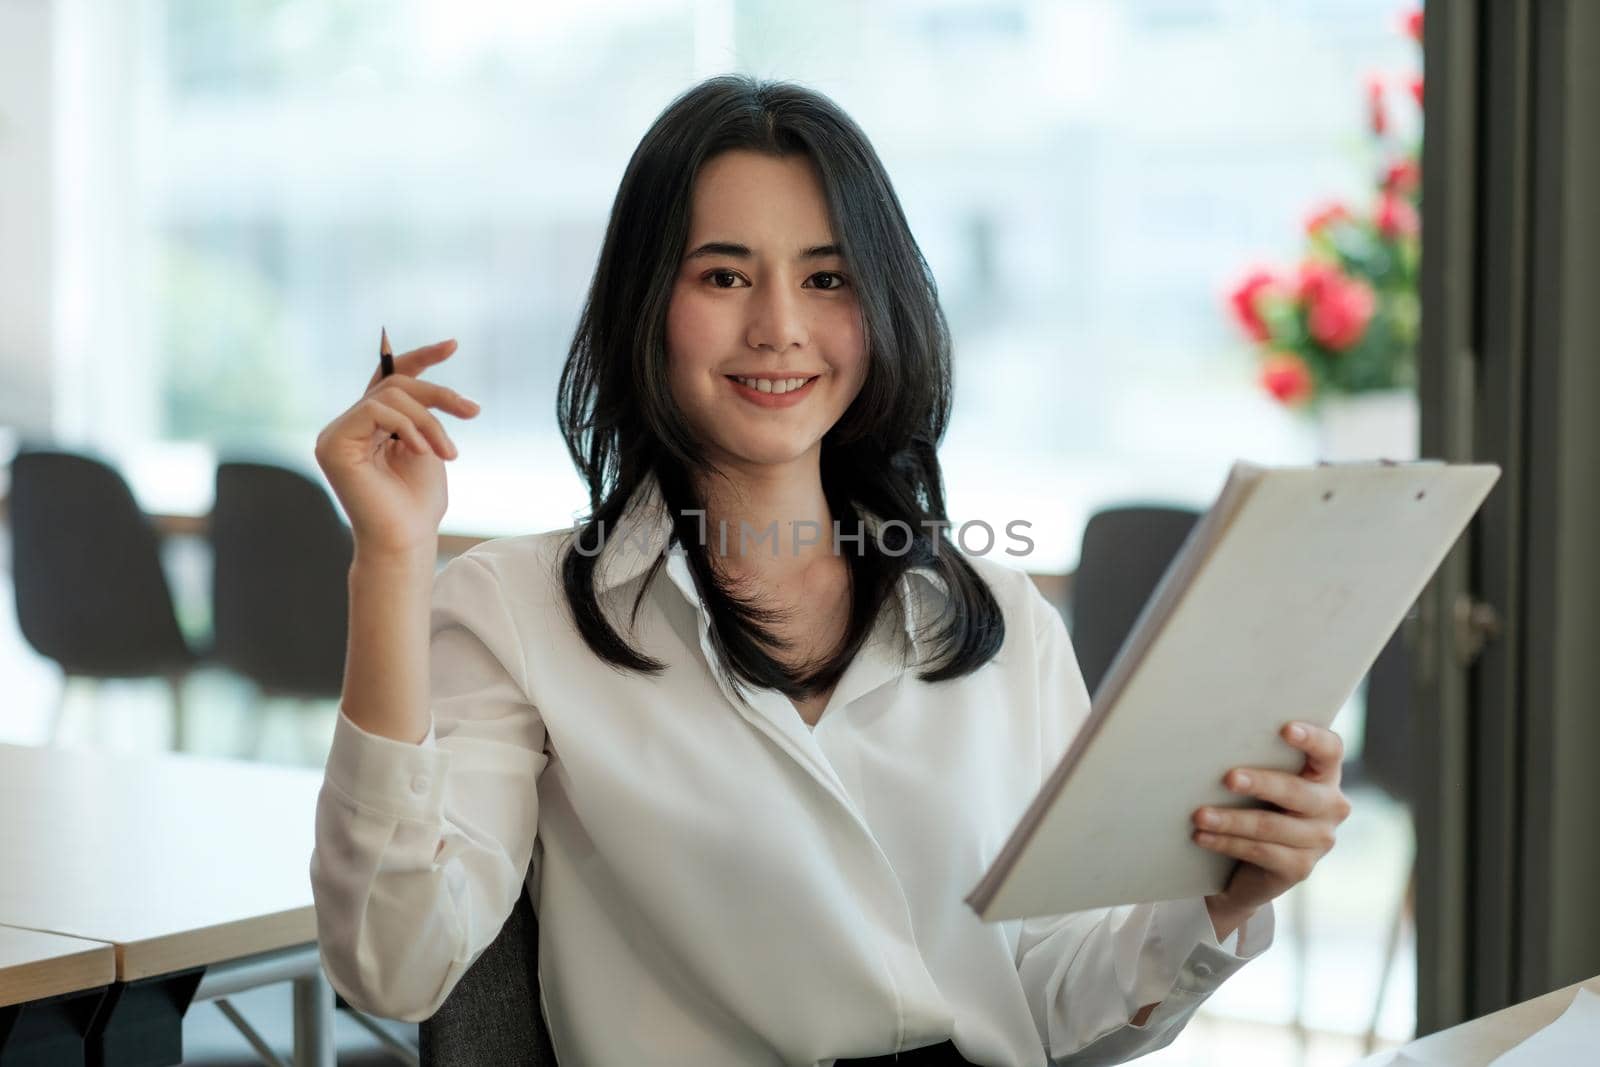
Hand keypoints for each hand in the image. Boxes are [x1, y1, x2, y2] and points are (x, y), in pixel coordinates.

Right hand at [313, 338, 480, 558]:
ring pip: (391, 394)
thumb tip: (423, 377)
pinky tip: (422, 452)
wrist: (406, 540)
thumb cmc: (418, 503)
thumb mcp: (429, 446)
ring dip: (430, 420)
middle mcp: (348, 425)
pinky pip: (376, 410)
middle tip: (472, 412)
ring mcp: (336, 433)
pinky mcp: (332, 444)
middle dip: (439, 395)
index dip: (420, 358)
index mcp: (371, 426)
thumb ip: (420, 413)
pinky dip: (408, 427)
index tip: (453, 345)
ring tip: (448, 452)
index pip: (389, 378)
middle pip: (395, 382)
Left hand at [1192, 722, 1351, 933]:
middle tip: (1228, 778)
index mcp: (1324, 774)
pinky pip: (1260, 851)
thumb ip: (1255, 759)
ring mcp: (1319, 840)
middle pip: (1296, 791)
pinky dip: (1226, 842)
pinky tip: (1202, 837)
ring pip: (1271, 825)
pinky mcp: (1300, 868)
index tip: (1285, 729)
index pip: (1330, 750)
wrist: (1251, 865)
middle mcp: (1330, 806)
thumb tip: (1213, 741)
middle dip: (1260, 783)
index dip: (1312, 738)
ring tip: (1199, 815)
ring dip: (1230, 820)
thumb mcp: (1260, 781)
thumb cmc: (1253, 804)